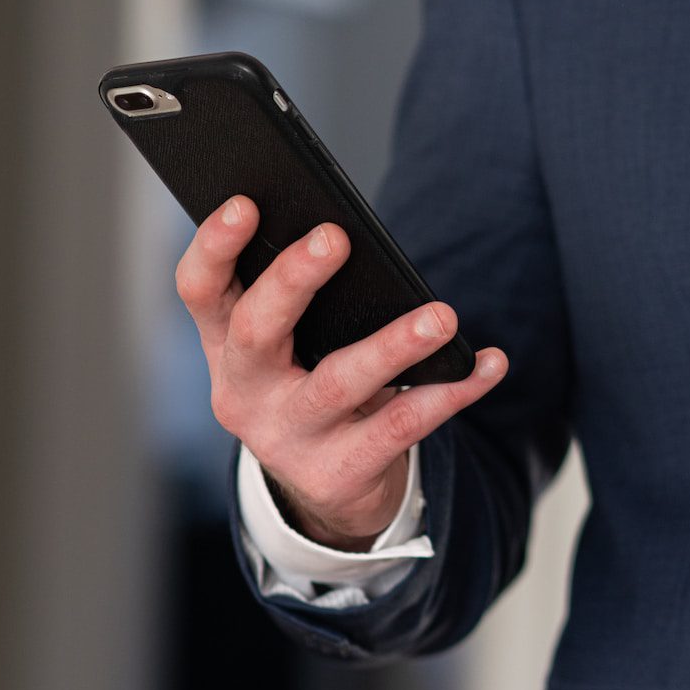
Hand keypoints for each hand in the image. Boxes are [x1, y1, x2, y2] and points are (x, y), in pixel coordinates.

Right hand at [175, 195, 507, 550]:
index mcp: (225, 345)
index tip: (244, 204)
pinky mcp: (338, 473)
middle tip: (336, 237)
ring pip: (340, 383)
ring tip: (442, 316)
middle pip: (259, 331)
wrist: (328, 486)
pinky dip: (453, 391)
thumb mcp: (292, 347)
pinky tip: (488, 364)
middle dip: (294, 280)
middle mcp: (244, 392)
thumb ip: (304, 300)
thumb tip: (349, 235)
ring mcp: (287, 437)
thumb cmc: (314, 385)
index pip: (201, 291)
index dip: (214, 247)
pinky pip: (403, 425)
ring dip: (393, 345)